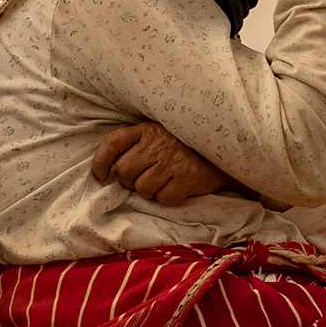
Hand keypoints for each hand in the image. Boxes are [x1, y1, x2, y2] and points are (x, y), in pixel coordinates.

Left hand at [96, 121, 253, 208]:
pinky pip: (163, 198)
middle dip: (129, 181)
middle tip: (143, 179)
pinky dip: (168, 198)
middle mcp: (156, 143)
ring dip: (150, 191)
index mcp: (146, 128)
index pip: (113, 144)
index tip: (100, 176)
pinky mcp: (187, 178)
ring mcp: (172, 161)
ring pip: (142, 189)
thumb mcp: (158, 132)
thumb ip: (134, 144)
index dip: (100, 163)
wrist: (225, 149)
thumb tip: (107, 170)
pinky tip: (178, 187)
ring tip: (163, 182)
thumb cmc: (185, 144)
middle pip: (124, 171)